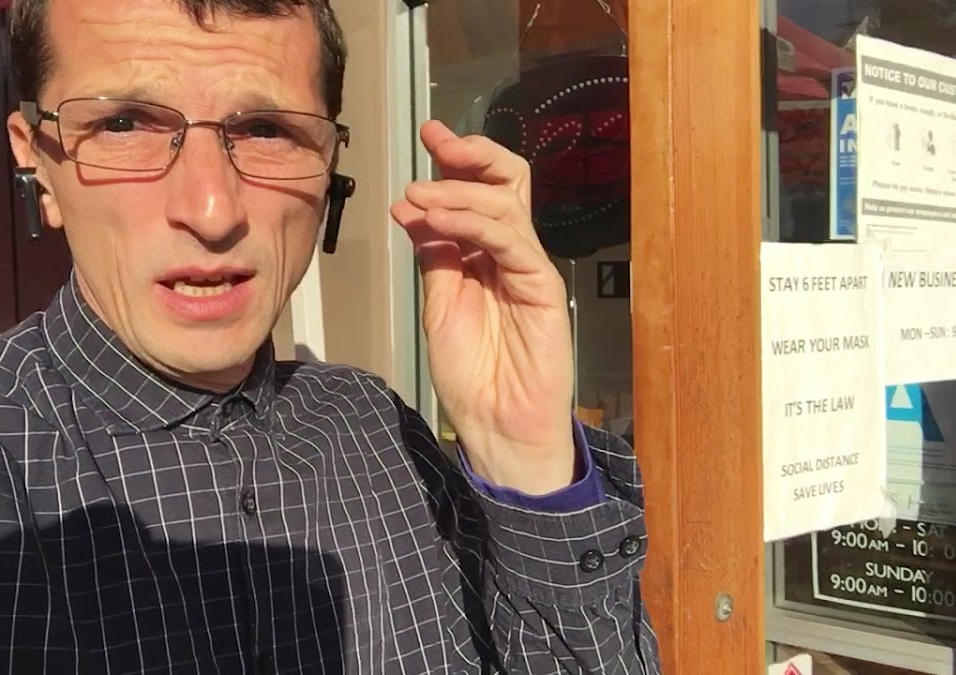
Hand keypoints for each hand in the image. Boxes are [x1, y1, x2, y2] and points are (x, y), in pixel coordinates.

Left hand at [391, 120, 575, 494]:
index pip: (478, 194)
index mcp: (484, 256)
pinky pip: (511, 240)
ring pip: (505, 204)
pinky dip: (473, 222)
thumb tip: (412, 206)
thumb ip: (435, 256)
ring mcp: (528, 268)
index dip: (456, 162)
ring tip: (417, 195)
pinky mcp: (543, 286)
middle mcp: (509, 254)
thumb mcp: (439, 305)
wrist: (498, 425)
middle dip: (470, 154)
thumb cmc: (473, 375)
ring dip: (456, 191)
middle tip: (435, 139)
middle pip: (505, 183)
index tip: (428, 135)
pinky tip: (436, 218)